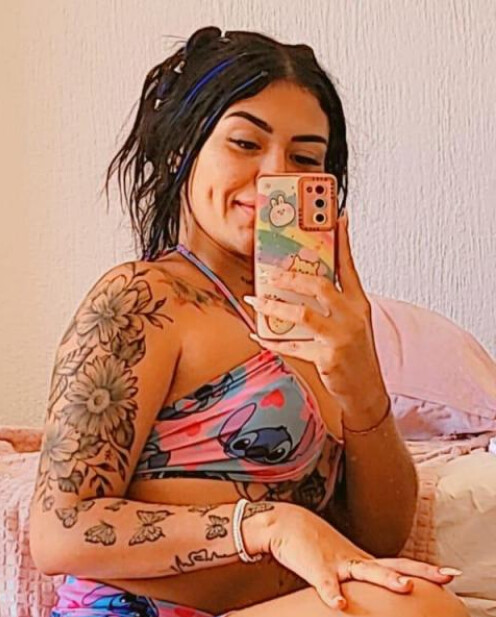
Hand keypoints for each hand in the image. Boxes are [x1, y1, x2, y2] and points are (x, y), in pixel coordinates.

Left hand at [244, 212, 386, 415]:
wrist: (367, 392)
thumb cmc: (356, 356)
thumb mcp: (355, 324)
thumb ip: (337, 302)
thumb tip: (310, 282)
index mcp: (359, 303)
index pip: (349, 266)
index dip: (343, 240)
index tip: (337, 216)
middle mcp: (352, 316)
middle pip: (319, 285)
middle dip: (291, 276)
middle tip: (269, 272)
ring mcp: (340, 337)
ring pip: (302, 314)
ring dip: (274, 306)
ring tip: (255, 299)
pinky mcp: (328, 358)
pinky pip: (293, 346)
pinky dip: (273, 341)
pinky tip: (258, 335)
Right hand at [247, 504, 461, 610]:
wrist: (285, 525)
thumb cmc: (312, 548)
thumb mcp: (338, 566)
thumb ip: (353, 582)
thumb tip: (363, 602)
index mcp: (363, 561)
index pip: (401, 564)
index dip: (425, 571)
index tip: (450, 575)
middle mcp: (357, 561)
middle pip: (395, 566)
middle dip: (422, 573)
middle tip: (448, 577)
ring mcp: (338, 564)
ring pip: (367, 572)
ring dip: (386, 579)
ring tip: (405, 587)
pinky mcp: (316, 568)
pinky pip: (326, 584)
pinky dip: (333, 595)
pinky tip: (341, 606)